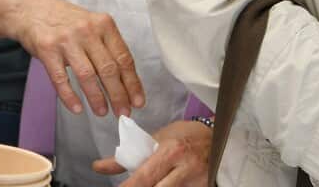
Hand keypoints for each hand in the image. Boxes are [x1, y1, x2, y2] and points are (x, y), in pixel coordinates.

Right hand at [13, 0, 144, 116]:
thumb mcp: (90, 25)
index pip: (123, 58)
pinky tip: (77, 107)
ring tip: (102, 112)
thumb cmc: (63, 20)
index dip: (132, 83)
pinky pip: (61, 78)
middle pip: (108, 69)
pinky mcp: (47, 49)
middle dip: (118, 95)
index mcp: (103, 24)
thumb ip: (106, 46)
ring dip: (97, 98)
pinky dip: (69, 96)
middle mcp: (86, 31)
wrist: (29, 9)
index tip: (137, 101)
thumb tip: (124, 81)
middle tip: (123, 112)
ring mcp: (66, 40)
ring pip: (87, 75)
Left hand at [93, 120, 210, 186]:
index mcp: (171, 152)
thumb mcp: (155, 139)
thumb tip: (98, 167)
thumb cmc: (184, 137)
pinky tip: (162, 184)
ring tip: (146, 183)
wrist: (219, 139)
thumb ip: (128, 156)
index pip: (145, 176)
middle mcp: (186, 169)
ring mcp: (198, 183)